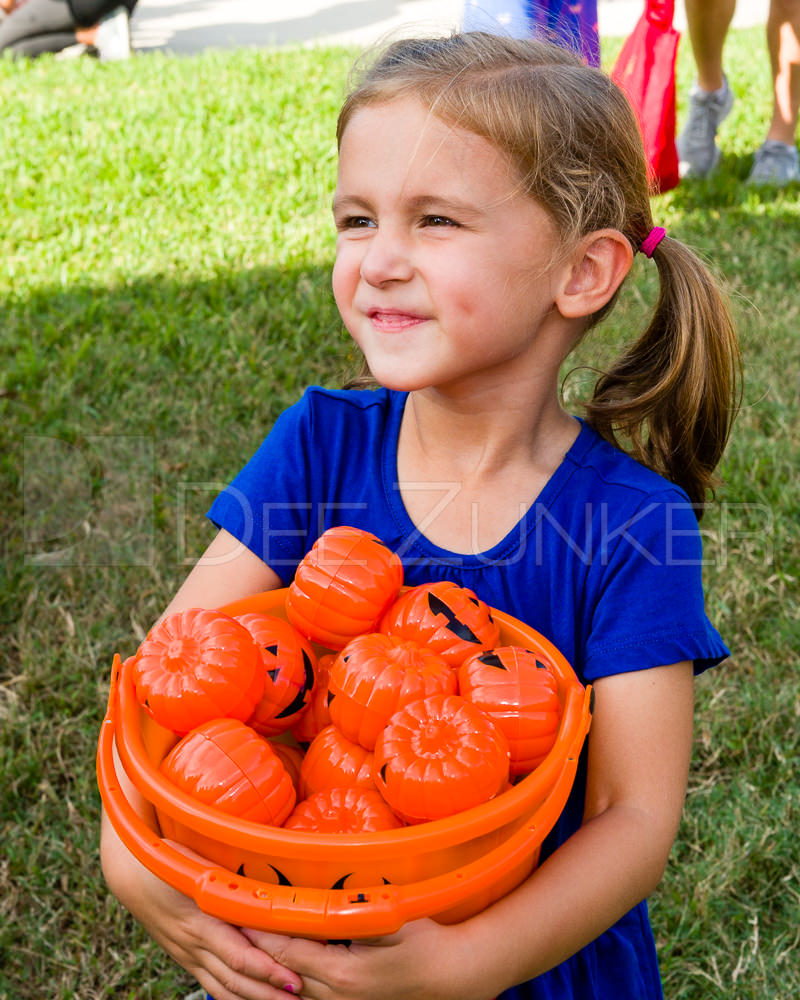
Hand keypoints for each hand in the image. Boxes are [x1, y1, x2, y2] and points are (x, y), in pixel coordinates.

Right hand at [149, 840, 305, 999]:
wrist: (131, 874)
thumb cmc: (169, 861)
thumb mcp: (202, 865)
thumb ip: (234, 879)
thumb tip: (271, 884)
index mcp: (203, 920)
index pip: (239, 955)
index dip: (268, 970)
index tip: (295, 978)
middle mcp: (195, 943)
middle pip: (236, 978)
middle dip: (268, 993)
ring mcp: (188, 953)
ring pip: (223, 986)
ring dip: (254, 998)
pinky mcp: (185, 957)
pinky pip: (211, 982)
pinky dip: (232, 996)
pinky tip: (250, 999)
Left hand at [243, 918, 495, 999]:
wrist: (453, 976)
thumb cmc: (425, 941)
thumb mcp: (390, 919)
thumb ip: (351, 911)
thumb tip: (320, 897)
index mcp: (341, 973)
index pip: (285, 948)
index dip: (257, 928)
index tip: (235, 906)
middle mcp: (334, 998)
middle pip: (279, 970)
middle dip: (254, 945)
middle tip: (227, 916)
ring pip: (287, 989)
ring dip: (265, 965)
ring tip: (241, 938)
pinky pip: (305, 997)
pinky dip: (286, 981)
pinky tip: (273, 965)